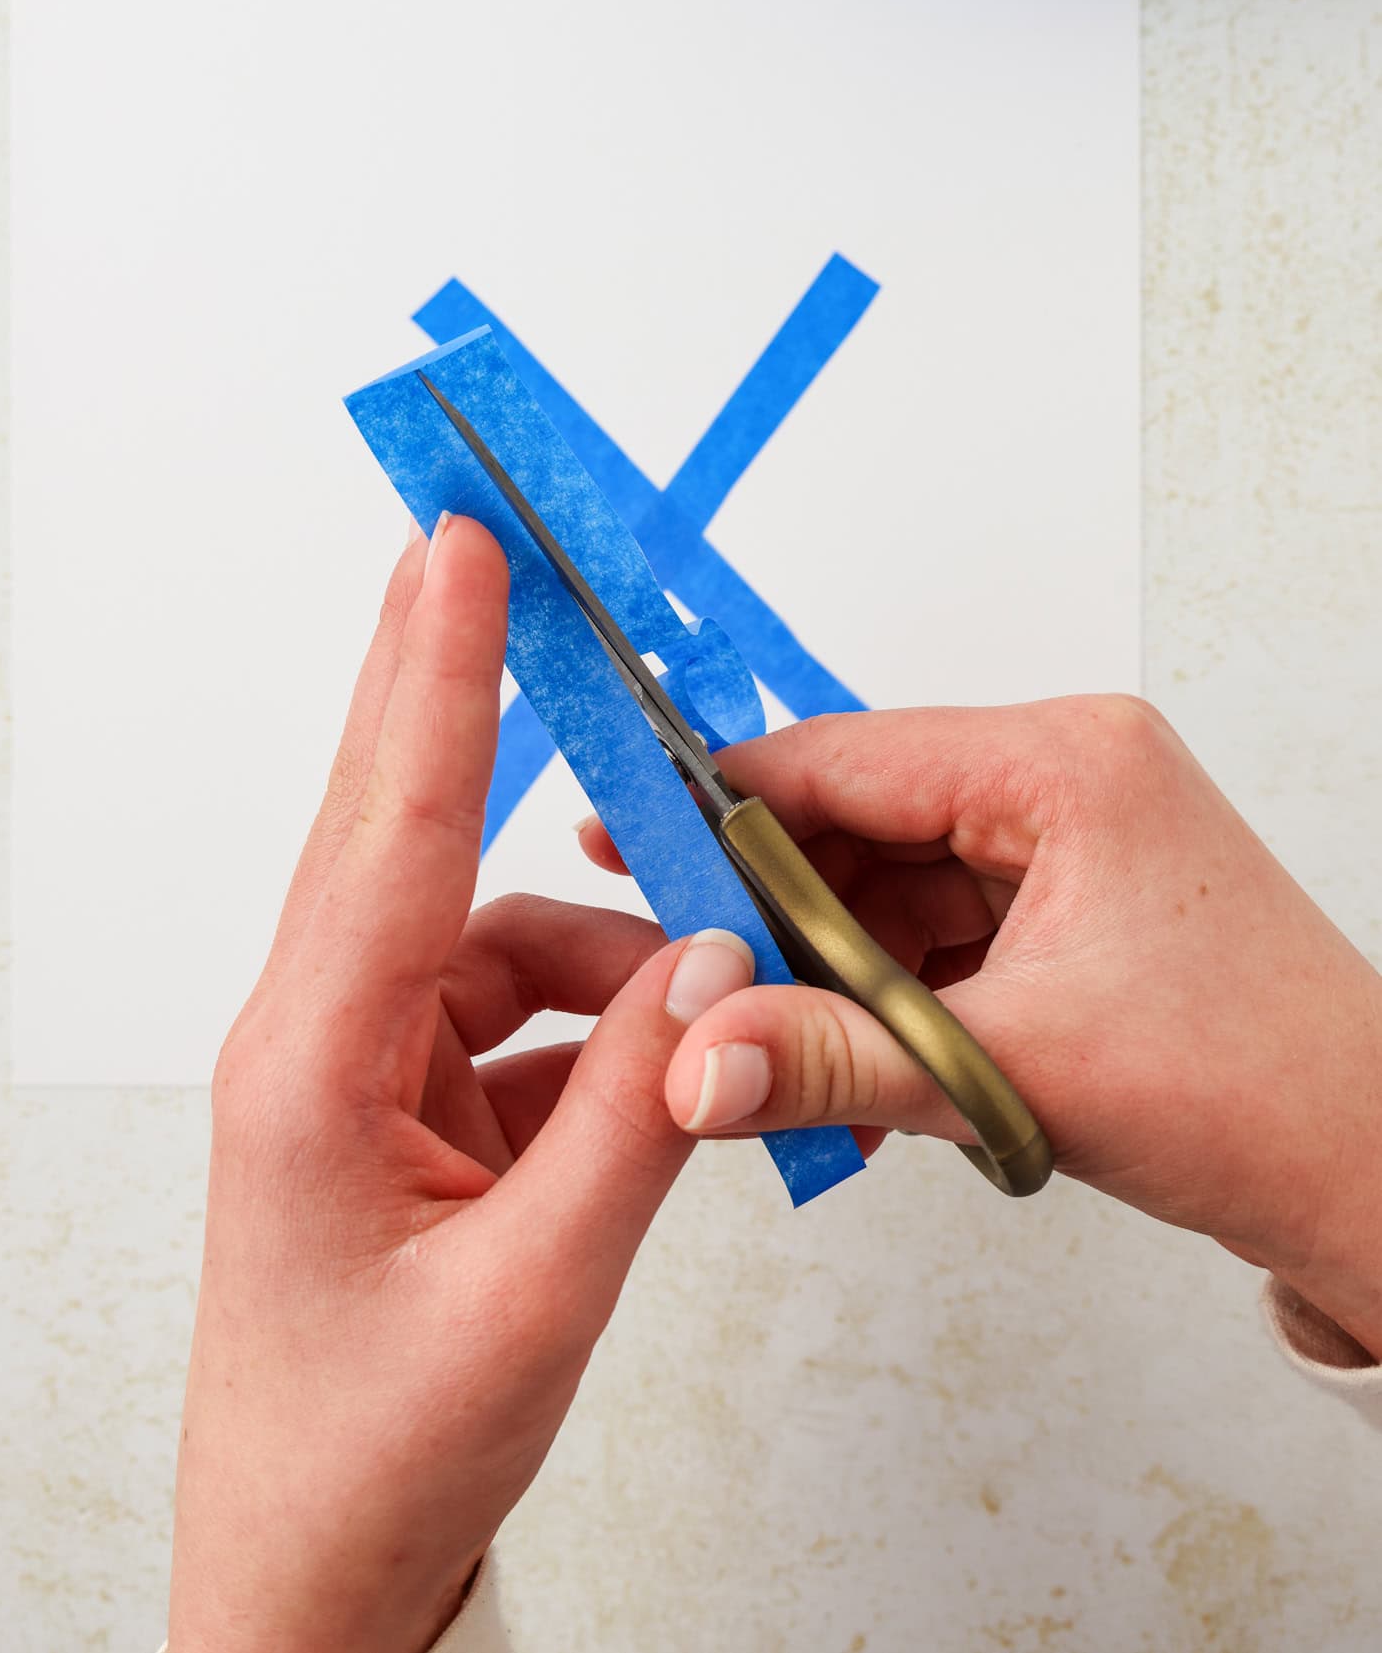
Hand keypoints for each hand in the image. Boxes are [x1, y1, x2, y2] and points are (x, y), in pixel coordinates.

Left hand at [168, 516, 756, 1652]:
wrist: (315, 1579)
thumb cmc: (376, 1456)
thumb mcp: (536, 1293)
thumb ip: (640, 1115)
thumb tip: (723, 971)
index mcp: (310, 1066)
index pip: (389, 832)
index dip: (436, 679)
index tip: (455, 553)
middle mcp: (322, 1038)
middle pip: (405, 826)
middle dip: (452, 687)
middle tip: (486, 551)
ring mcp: (365, 1067)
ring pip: (500, 935)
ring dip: (609, 950)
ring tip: (714, 995)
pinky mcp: (409, 1102)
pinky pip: (523, 1010)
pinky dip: (605, 1022)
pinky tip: (667, 1061)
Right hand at [583, 696, 1381, 1356]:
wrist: (1375, 1177)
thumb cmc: (1260, 1092)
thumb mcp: (1013, 1071)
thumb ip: (833, 1061)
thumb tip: (693, 1061)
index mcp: (1067, 762)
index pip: (844, 757)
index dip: (722, 807)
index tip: (626, 840)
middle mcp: (1068, 777)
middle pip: (859, 821)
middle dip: (773, 916)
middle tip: (679, 977)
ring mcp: (1069, 843)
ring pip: (890, 887)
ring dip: (825, 975)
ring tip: (759, 1050)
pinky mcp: (1069, 908)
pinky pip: (935, 935)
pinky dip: (882, 1003)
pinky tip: (842, 1081)